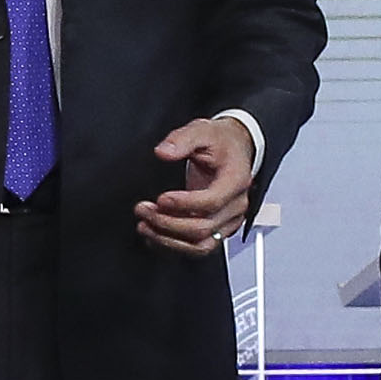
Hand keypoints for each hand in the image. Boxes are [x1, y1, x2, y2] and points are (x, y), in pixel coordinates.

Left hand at [135, 116, 256, 254]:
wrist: (236, 149)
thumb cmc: (222, 143)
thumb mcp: (203, 131)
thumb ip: (182, 140)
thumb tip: (163, 151)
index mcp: (235, 181)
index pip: (211, 202)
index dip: (184, 204)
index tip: (161, 198)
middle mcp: (235, 206)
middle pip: (203, 228)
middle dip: (168, 223)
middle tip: (144, 210)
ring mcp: (228, 221)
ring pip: (200, 245)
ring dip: (169, 240)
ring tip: (144, 226)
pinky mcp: (218, 229)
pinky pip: (197, 247)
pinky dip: (173, 246)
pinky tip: (153, 235)